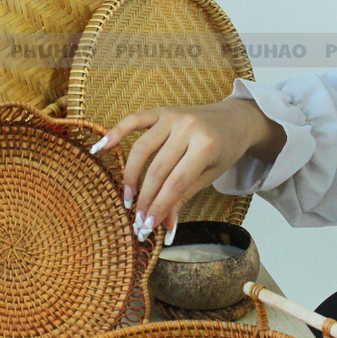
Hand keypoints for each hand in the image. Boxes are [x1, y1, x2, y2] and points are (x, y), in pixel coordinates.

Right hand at [89, 98, 285, 241]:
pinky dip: (117, 132)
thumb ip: (184, 196)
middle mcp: (187, 128)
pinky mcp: (162, 110)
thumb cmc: (224, 150)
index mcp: (205, 145)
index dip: (160, 206)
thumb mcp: (210, 175)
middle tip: (137, 219)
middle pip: (158, 169)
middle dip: (146, 198)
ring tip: (128, 197)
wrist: (234, 119)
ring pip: (142, 148)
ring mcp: (173, 116)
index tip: (148, 226)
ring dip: (131, 175)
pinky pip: (135, 119)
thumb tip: (164, 226)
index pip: (176, 182)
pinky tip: (102, 147)